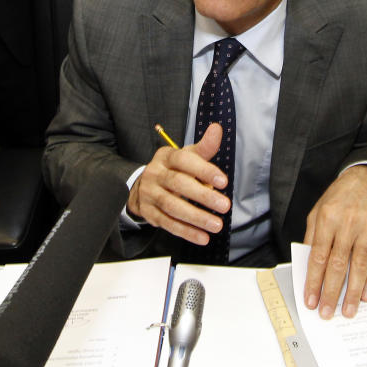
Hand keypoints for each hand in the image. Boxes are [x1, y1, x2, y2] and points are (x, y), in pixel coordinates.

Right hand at [127, 124, 229, 245]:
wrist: (141, 186)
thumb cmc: (173, 170)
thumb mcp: (186, 156)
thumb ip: (204, 147)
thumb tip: (217, 129)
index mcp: (166, 157)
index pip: (183, 160)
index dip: (203, 170)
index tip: (223, 181)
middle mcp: (155, 174)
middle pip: (178, 184)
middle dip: (203, 196)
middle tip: (224, 205)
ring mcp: (149, 194)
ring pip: (172, 206)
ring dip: (196, 217)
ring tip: (217, 225)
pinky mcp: (149, 213)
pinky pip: (168, 223)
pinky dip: (186, 232)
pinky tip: (202, 237)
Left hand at [303, 165, 366, 318]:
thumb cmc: (340, 196)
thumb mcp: (317, 211)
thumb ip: (312, 237)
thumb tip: (309, 266)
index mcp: (327, 217)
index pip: (318, 256)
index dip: (314, 281)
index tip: (310, 299)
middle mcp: (348, 223)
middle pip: (338, 264)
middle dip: (332, 292)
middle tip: (326, 311)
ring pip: (359, 266)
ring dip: (352, 292)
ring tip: (347, 310)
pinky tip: (365, 294)